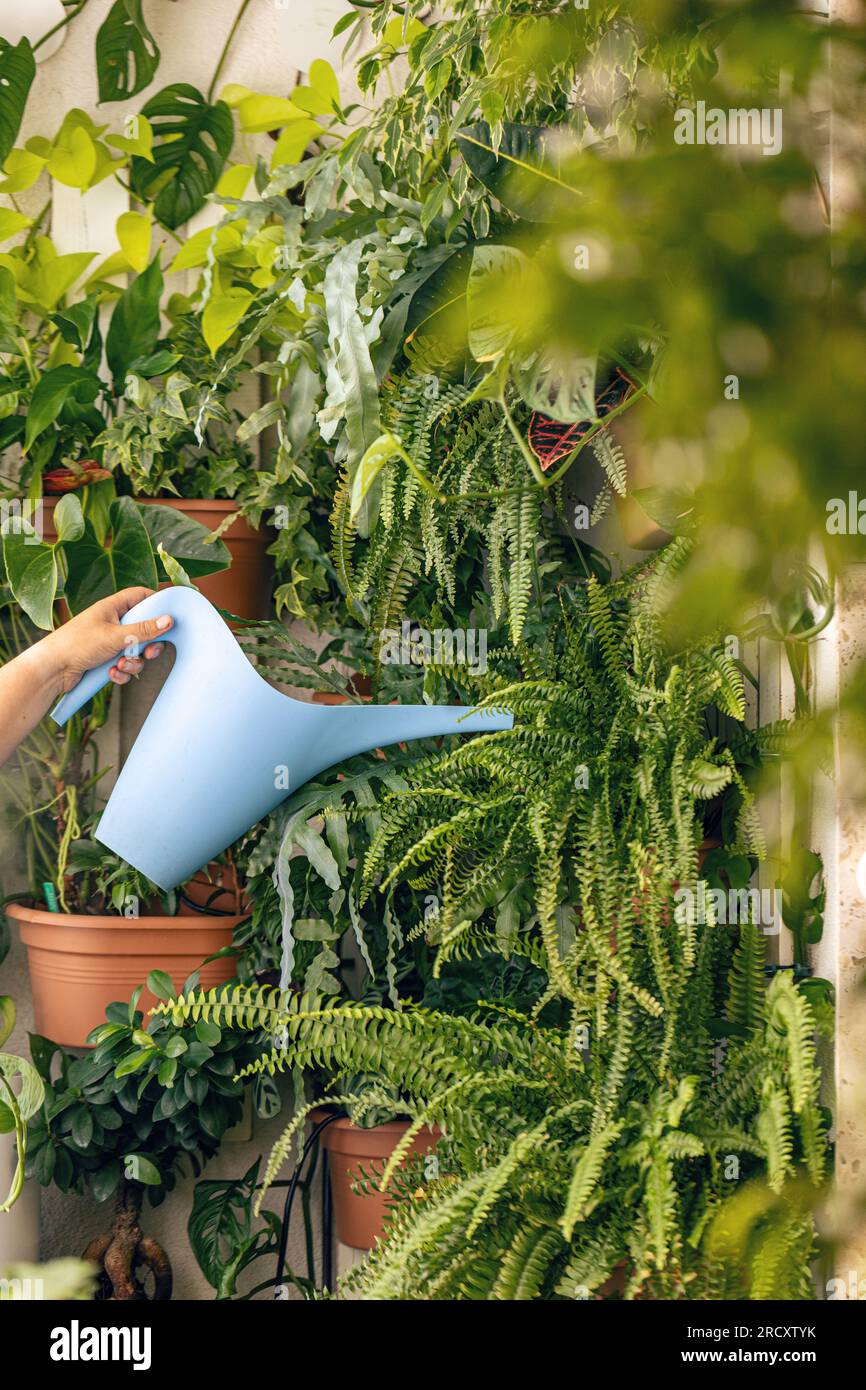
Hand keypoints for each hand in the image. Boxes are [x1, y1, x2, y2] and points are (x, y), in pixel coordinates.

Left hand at [38, 588, 172, 693]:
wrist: (52, 670)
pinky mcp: (107, 660)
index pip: (141, 596)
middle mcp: (113, 623)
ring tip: (121, 665)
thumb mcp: (115, 636)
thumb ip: (144, 630)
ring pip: (136, 651)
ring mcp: (110, 642)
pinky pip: (126, 665)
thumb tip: (169, 620)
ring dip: (133, 662)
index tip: (170, 615)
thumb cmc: (77, 644)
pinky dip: (122, 672)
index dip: (157, 602)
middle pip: (144, 628)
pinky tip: (111, 673)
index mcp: (113, 607)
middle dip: (149, 644)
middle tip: (150, 652)